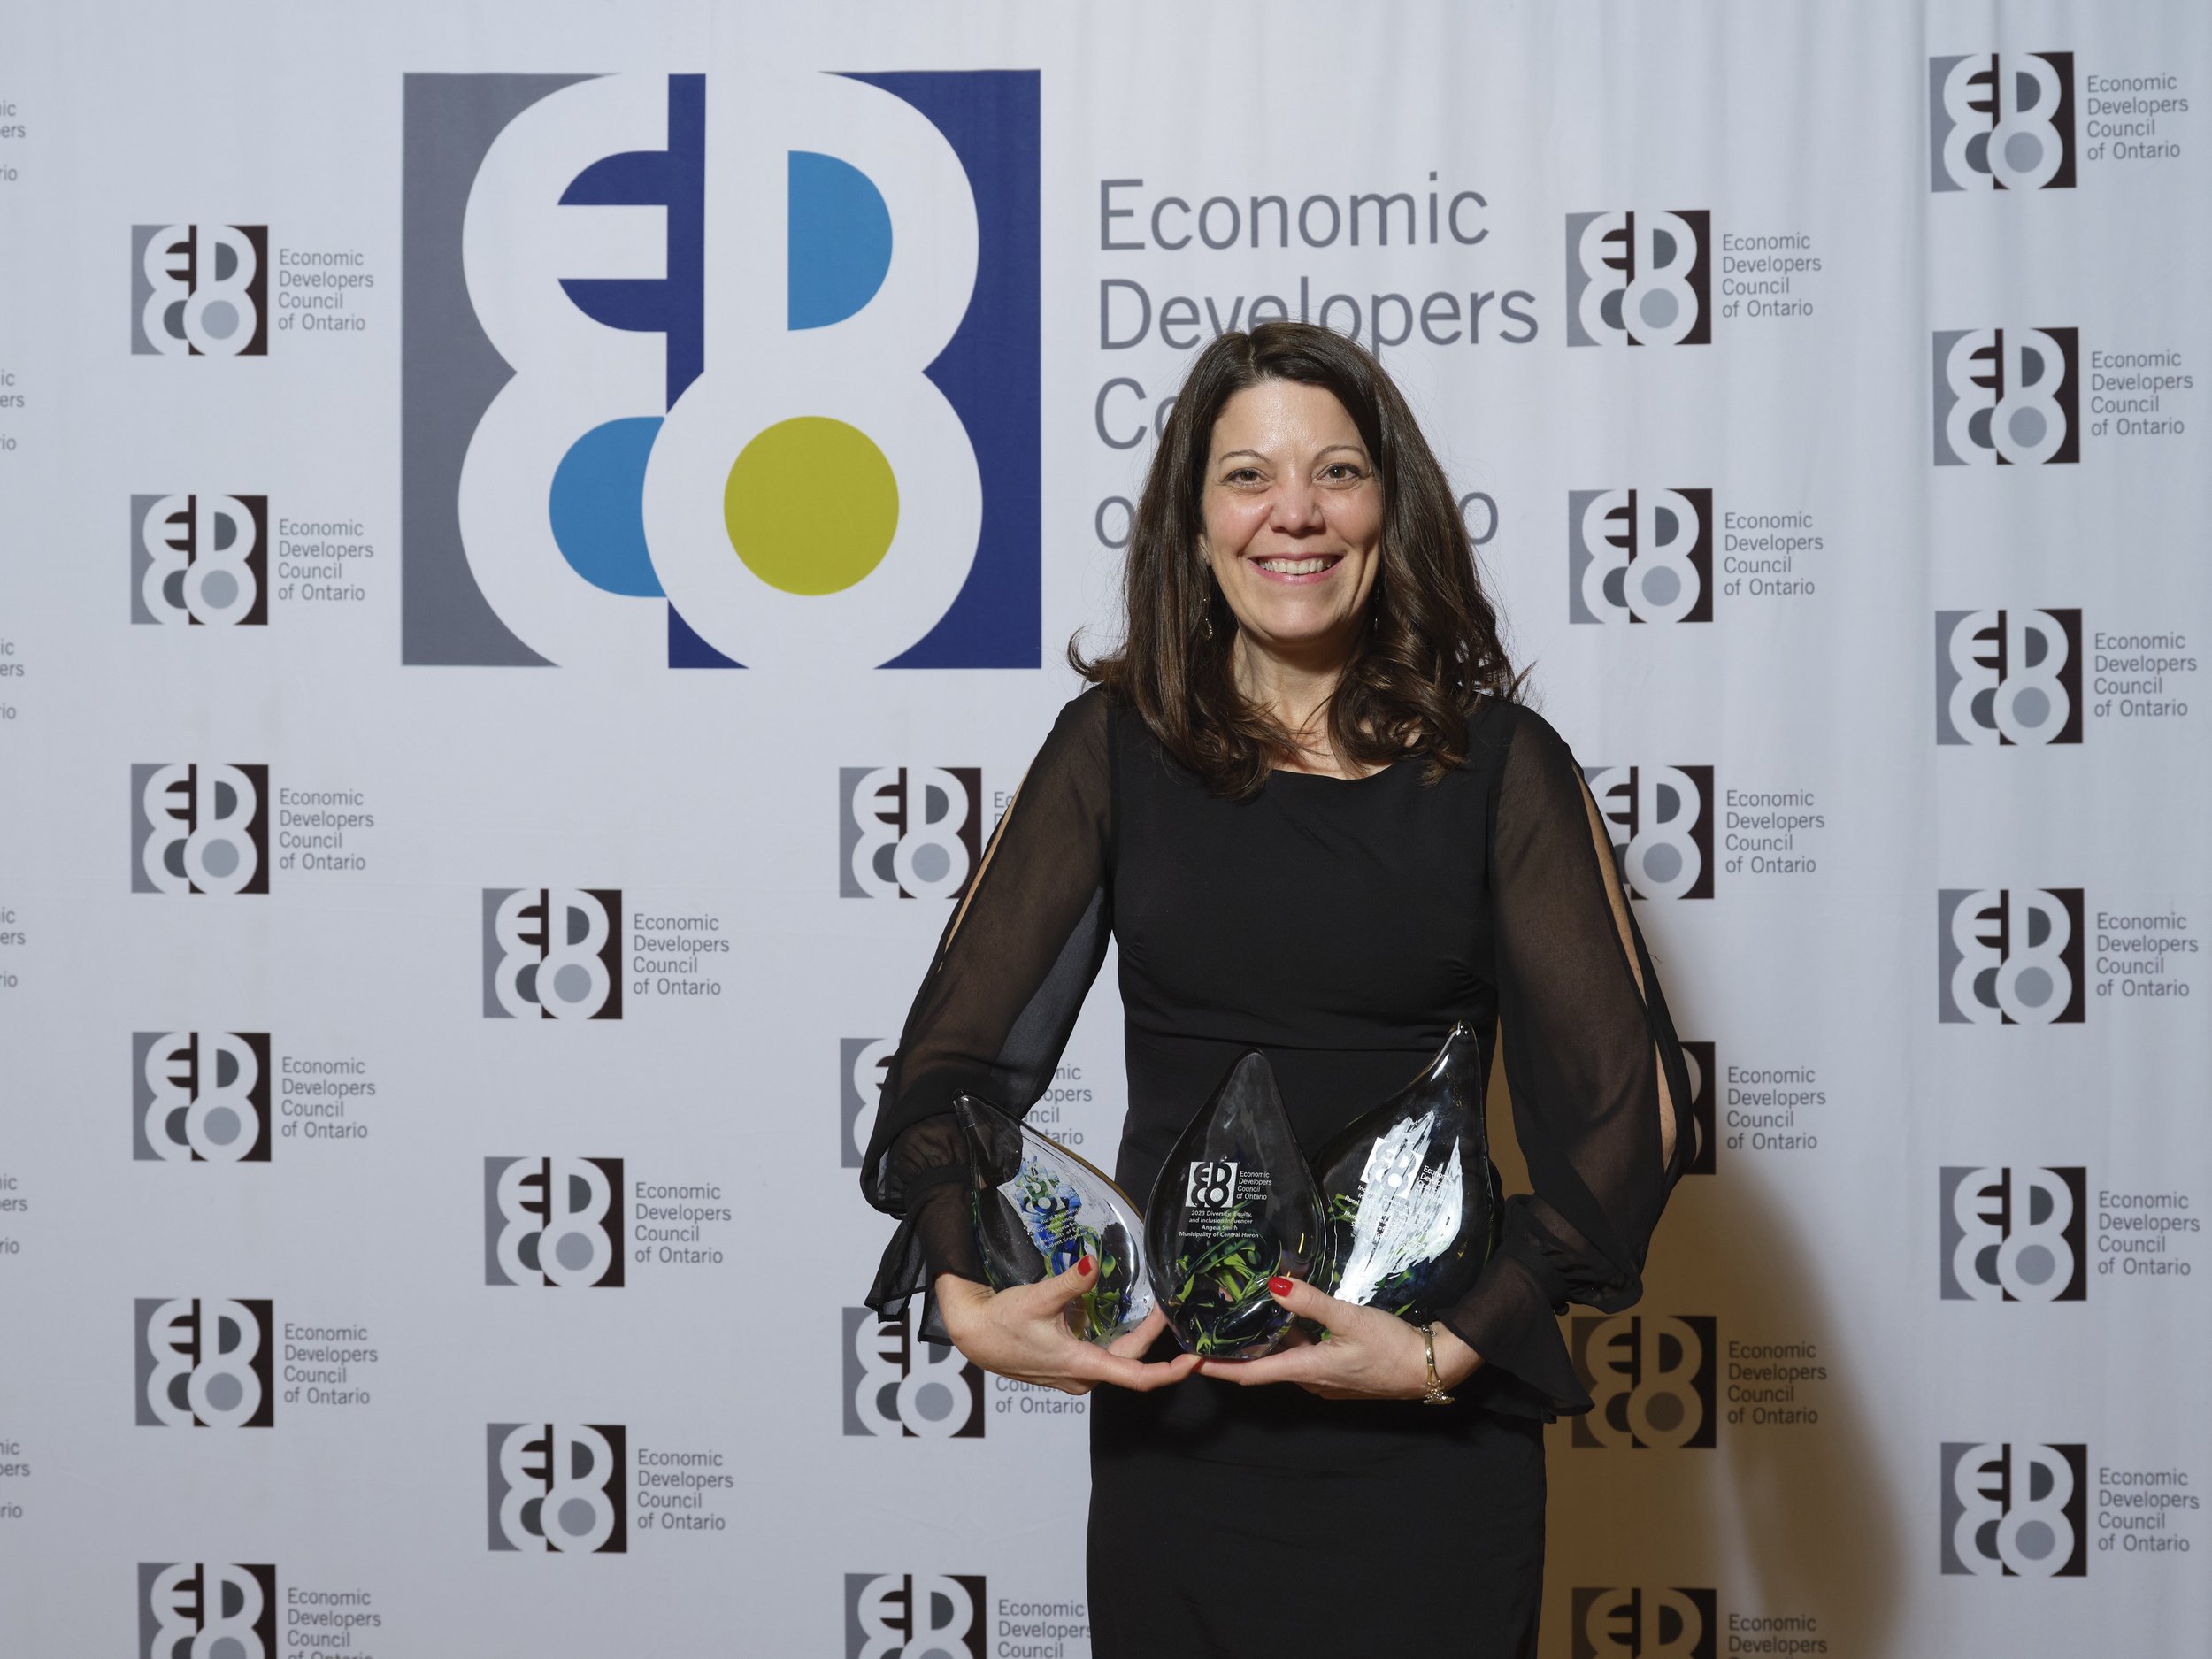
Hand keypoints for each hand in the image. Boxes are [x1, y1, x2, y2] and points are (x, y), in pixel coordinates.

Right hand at [934, 1261, 1200, 1397]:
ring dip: (1136, 1337)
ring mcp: (1076, 1374)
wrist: (974, 1336)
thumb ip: (1069, 1283)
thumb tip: (1093, 1264)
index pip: (1137, 1377)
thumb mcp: (1037, 1298)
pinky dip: (1117, 1337)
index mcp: (1082, 1365)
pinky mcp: (1068, 1366)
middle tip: (1168, 1305)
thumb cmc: (1001, 1322)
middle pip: (1131, 1360)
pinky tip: (1120, 1315)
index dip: (1169, 1371)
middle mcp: (1083, 1376)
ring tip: (1153, 1309)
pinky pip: (1103, 1355)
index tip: (1194, 1360)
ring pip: (1117, 1358)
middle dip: (1153, 1335)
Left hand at [1195, 1276, 1482, 1399]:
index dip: (1218, 1367)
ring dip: (1262, 1342)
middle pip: (1262, 1366)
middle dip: (1235, 1349)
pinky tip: (1285, 1317)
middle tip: (1209, 1324)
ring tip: (1238, 1313)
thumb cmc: (1390, 1346)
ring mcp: (1324, 1378)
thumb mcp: (1349, 1319)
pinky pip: (1302, 1356)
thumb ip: (1310, 1302)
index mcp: (1306, 1371)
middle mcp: (1310, 1380)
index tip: (1188, 1357)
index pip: (1250, 1374)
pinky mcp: (1337, 1371)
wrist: (1430, 1367)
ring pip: (1283, 1359)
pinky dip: (1286, 1340)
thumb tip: (1272, 1283)